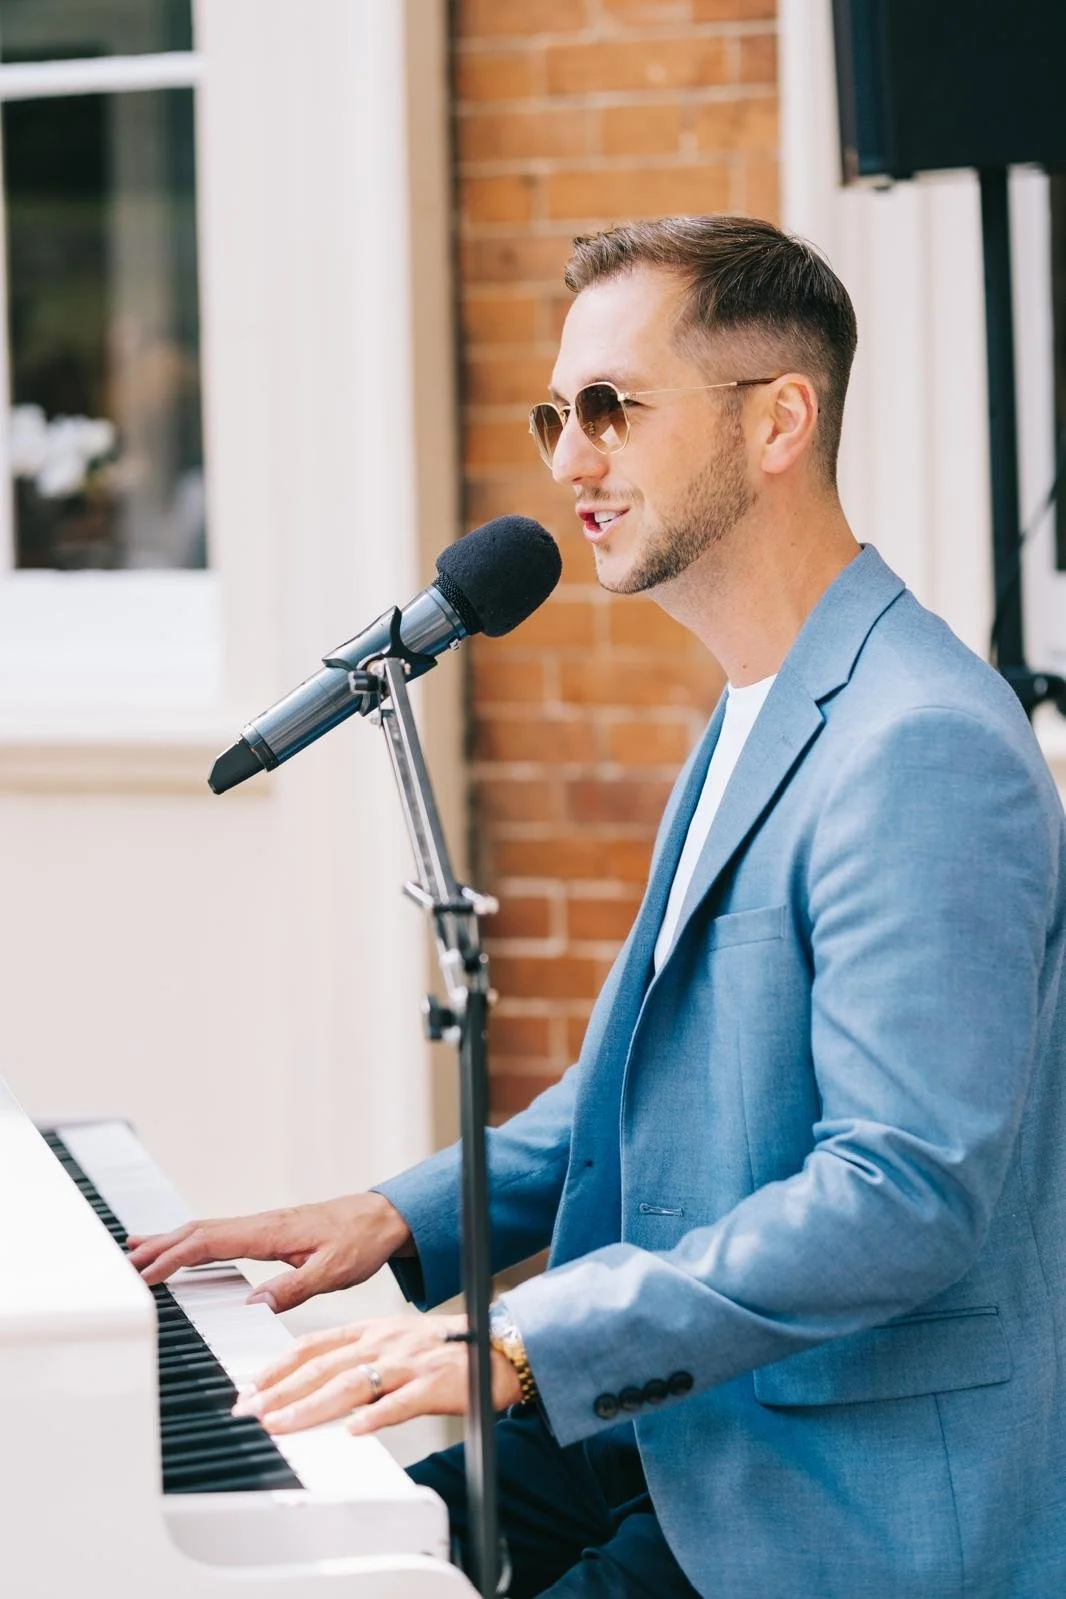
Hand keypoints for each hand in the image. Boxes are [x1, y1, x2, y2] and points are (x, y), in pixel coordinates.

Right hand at [125, 1192, 413, 1312]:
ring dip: (172, 1241)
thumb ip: (294, 1288)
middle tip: (125, 1262)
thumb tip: (253, 1304)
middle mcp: (262, 1224)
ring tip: (138, 1252)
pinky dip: (194, 1241)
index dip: (175, 1257)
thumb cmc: (361, 1240)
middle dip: (160, 1246)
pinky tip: (184, 1249)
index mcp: (271, 1232)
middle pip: (200, 1232)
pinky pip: (222, 1234)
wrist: (384, 1218)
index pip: (211, 1243)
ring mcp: (264, 1226)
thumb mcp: (334, 1271)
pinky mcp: (269, 1232)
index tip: (147, 1273)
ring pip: (208, 1231)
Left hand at [230, 1313, 522, 1435]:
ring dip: (311, 1406)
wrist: (499, 1348)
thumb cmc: (445, 1350)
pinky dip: (377, 1416)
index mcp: (372, 1330)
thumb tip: (312, 1385)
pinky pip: (402, 1402)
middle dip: (280, 1391)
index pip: (314, 1345)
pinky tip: (354, 1431)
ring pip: (352, 1383)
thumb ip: (356, 1360)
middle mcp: (385, 1342)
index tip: (249, 1388)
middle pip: (323, 1366)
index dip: (278, 1366)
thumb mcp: (394, 1342)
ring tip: (282, 1425)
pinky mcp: (435, 1383)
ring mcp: (409, 1362)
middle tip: (248, 1411)